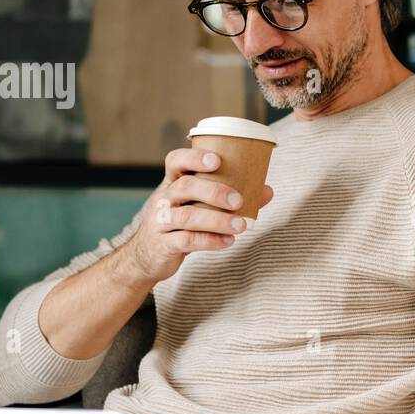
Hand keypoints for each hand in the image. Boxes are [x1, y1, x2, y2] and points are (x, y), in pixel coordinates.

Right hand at [119, 147, 274, 285]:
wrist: (147, 256)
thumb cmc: (180, 224)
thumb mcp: (198, 206)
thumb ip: (229, 198)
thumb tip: (267, 190)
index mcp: (172, 183)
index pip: (175, 161)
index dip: (194, 157)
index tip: (217, 160)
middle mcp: (164, 199)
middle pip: (184, 187)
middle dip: (214, 191)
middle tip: (238, 200)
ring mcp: (161, 222)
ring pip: (186, 216)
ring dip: (217, 219)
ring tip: (241, 225)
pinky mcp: (164, 244)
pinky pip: (187, 240)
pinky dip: (210, 241)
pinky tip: (229, 241)